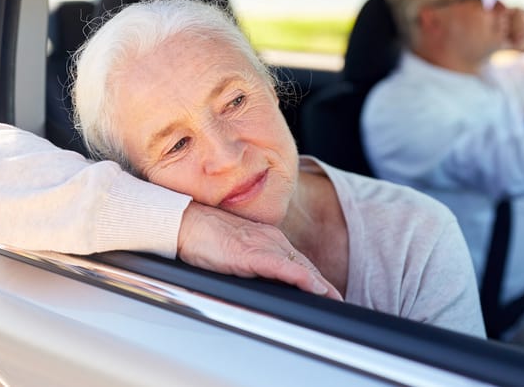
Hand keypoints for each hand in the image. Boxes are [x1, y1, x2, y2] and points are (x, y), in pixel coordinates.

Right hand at [176, 202, 342, 300]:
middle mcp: (269, 239)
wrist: (184, 223)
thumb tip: (263, 284)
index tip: (328, 293)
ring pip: (297, 265)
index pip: (297, 261)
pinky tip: (312, 286)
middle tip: (339, 301)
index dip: (314, 278)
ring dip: (317, 283)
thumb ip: (252, 264)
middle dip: (322, 284)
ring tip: (334, 298)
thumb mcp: (235, 253)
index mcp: (267, 238)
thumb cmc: (203, 238)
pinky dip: (299, 276)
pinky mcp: (249, 253)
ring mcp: (261, 245)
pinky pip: (280, 266)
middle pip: (303, 264)